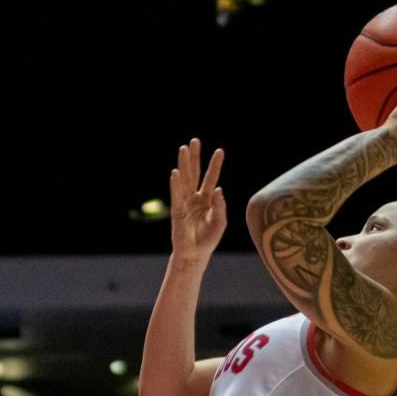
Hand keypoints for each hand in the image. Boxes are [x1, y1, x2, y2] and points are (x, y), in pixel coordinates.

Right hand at [168, 139, 227, 263]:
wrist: (195, 254)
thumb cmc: (208, 239)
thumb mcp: (220, 222)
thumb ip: (220, 206)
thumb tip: (218, 188)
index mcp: (207, 200)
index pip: (211, 178)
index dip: (215, 165)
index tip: (220, 151)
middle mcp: (195, 198)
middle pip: (194, 173)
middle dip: (195, 157)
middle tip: (195, 141)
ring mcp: (185, 202)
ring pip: (184, 179)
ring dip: (184, 164)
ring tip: (183, 149)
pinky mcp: (177, 210)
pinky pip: (176, 194)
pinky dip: (176, 184)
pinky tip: (175, 172)